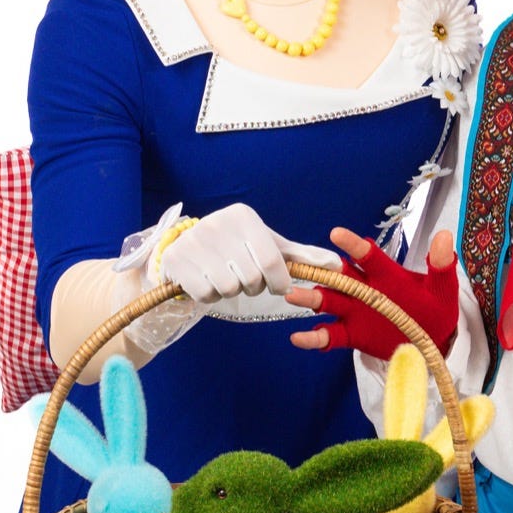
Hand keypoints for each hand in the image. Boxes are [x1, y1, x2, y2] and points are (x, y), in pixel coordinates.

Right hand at [158, 203, 340, 303]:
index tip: (278, 286)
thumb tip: (338, 266)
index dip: (279, 281)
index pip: (272, 260)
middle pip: (251, 277)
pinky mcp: (175, 261)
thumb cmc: (238, 246)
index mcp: (243, 216)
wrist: (188, 246)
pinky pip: (206, 294)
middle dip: (255, 286)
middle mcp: (217, 224)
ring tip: (228, 277)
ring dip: (233, 291)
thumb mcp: (269, 245)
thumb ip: (302, 255)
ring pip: (229, 288)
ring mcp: (193, 242)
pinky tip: (208, 281)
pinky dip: (211, 296)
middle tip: (248, 279)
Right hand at [287, 227, 458, 357]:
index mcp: (386, 274)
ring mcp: (356, 312)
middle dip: (320, 271)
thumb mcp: (443, 287)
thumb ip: (442, 264)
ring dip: (311, 299)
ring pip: (328, 302)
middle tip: (299, 264)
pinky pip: (330, 336)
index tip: (336, 234)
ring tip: (293, 296)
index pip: (367, 255)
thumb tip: (445, 236)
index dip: (353, 245)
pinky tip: (298, 338)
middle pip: (338, 277)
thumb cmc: (436, 307)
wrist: (434, 340)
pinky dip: (314, 337)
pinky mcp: (352, 334)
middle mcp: (365, 289)